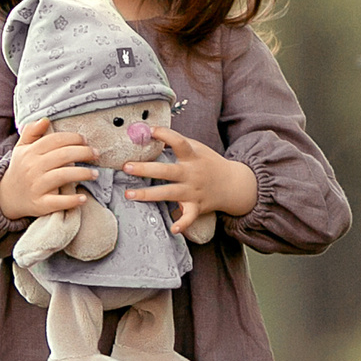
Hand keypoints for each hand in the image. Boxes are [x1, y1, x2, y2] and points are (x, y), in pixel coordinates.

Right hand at [0, 117, 101, 220]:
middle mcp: (32, 168)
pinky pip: (58, 202)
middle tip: (96, 154)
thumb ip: (31, 132)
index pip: (55, 140)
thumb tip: (45, 119)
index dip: (73, 138)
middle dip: (83, 153)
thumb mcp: (21, 148)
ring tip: (95, 173)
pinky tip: (83, 198)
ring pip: (63, 176)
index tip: (86, 141)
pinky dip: (71, 200)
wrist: (6, 197)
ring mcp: (36, 187)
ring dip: (83, 174)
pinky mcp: (40, 204)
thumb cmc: (21, 169)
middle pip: (63, 156)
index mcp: (30, 153)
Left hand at [123, 127, 258, 236]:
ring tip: (129, 194)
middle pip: (167, 171)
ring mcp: (194, 191)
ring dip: (149, 195)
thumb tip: (151, 133)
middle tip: (127, 166)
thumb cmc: (209, 163)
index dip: (165, 135)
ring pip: (169, 193)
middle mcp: (192, 173)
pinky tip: (173, 229)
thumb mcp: (198, 148)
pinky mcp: (197, 206)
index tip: (150, 130)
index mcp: (193, 156)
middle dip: (146, 169)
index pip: (179, 143)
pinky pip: (189, 217)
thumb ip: (178, 142)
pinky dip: (183, 223)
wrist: (233, 184)